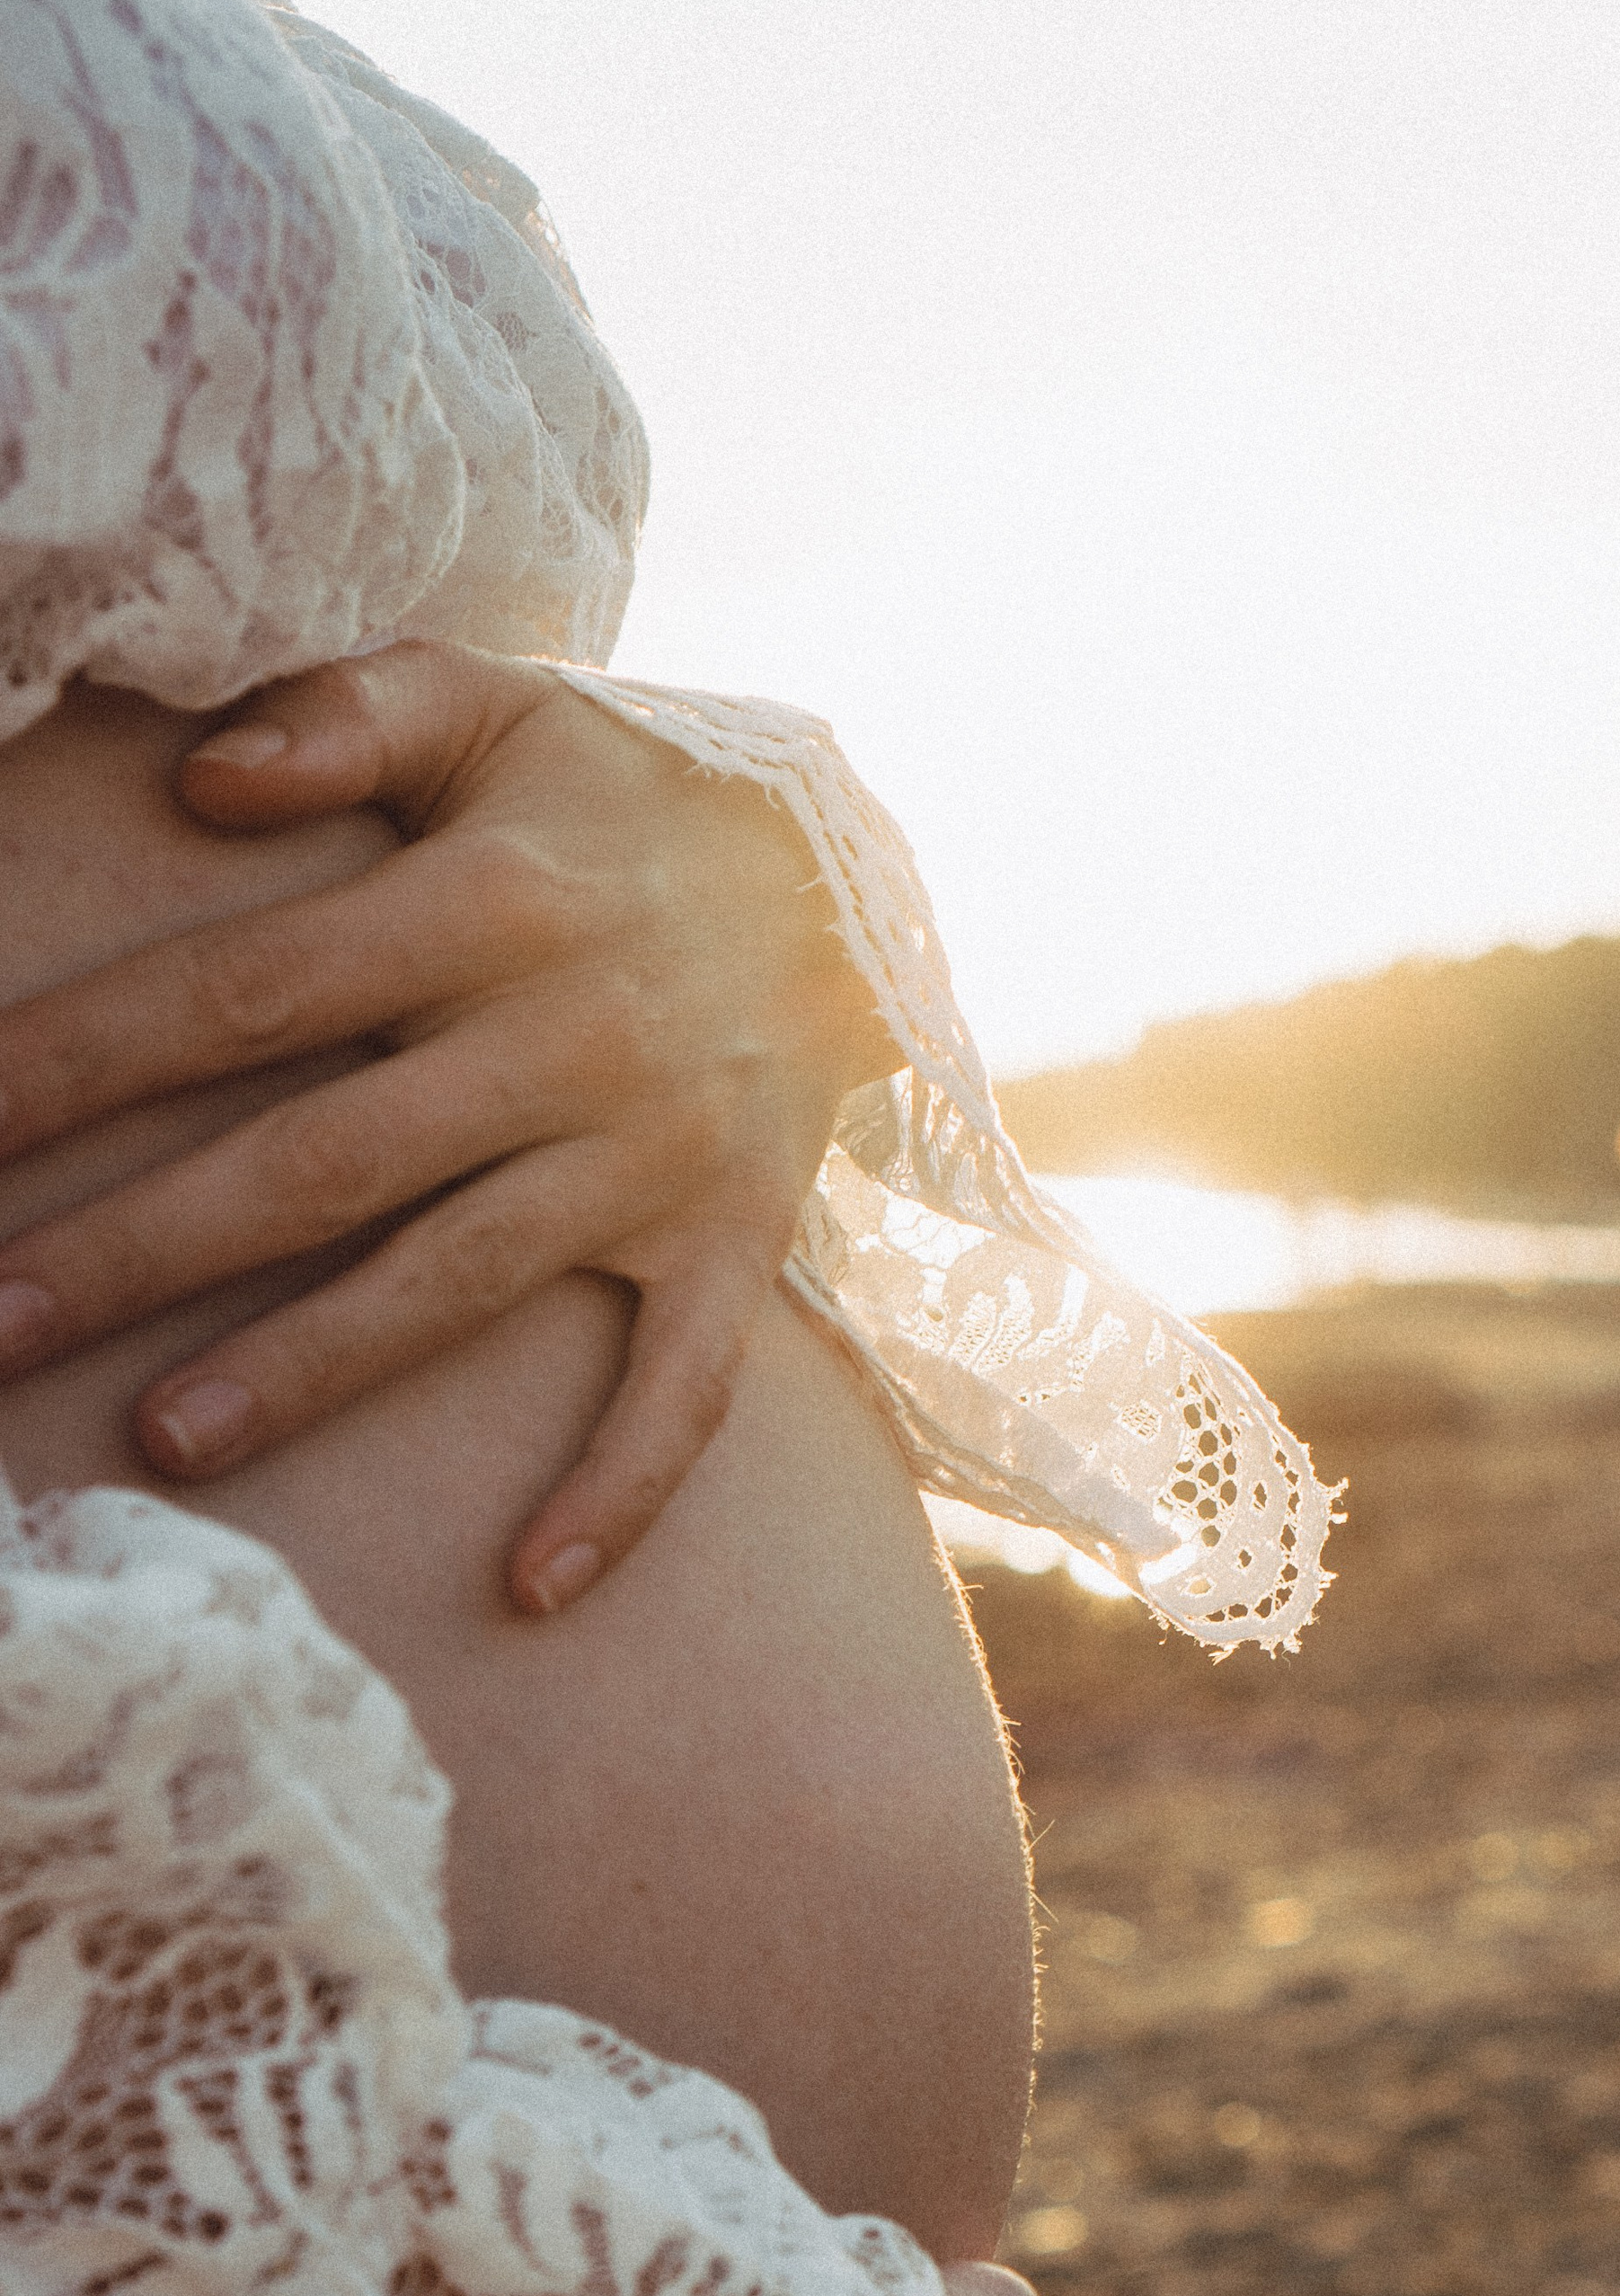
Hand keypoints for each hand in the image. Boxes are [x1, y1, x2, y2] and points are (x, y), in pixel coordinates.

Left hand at [0, 644, 898, 1611]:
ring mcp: (654, 1162)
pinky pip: (683, 1390)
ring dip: (311, 1367)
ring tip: (163, 1440)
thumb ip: (346, 715)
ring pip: (459, 1281)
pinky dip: (617, 1490)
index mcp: (488, 902)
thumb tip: (198, 780)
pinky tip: (528, 1588)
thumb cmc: (619, 800)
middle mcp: (568, 1040)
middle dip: (143, 1247)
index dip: (89, 1060)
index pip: (248, 992)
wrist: (854, 887)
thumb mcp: (494, 707)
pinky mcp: (733, 1250)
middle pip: (320, 1160)